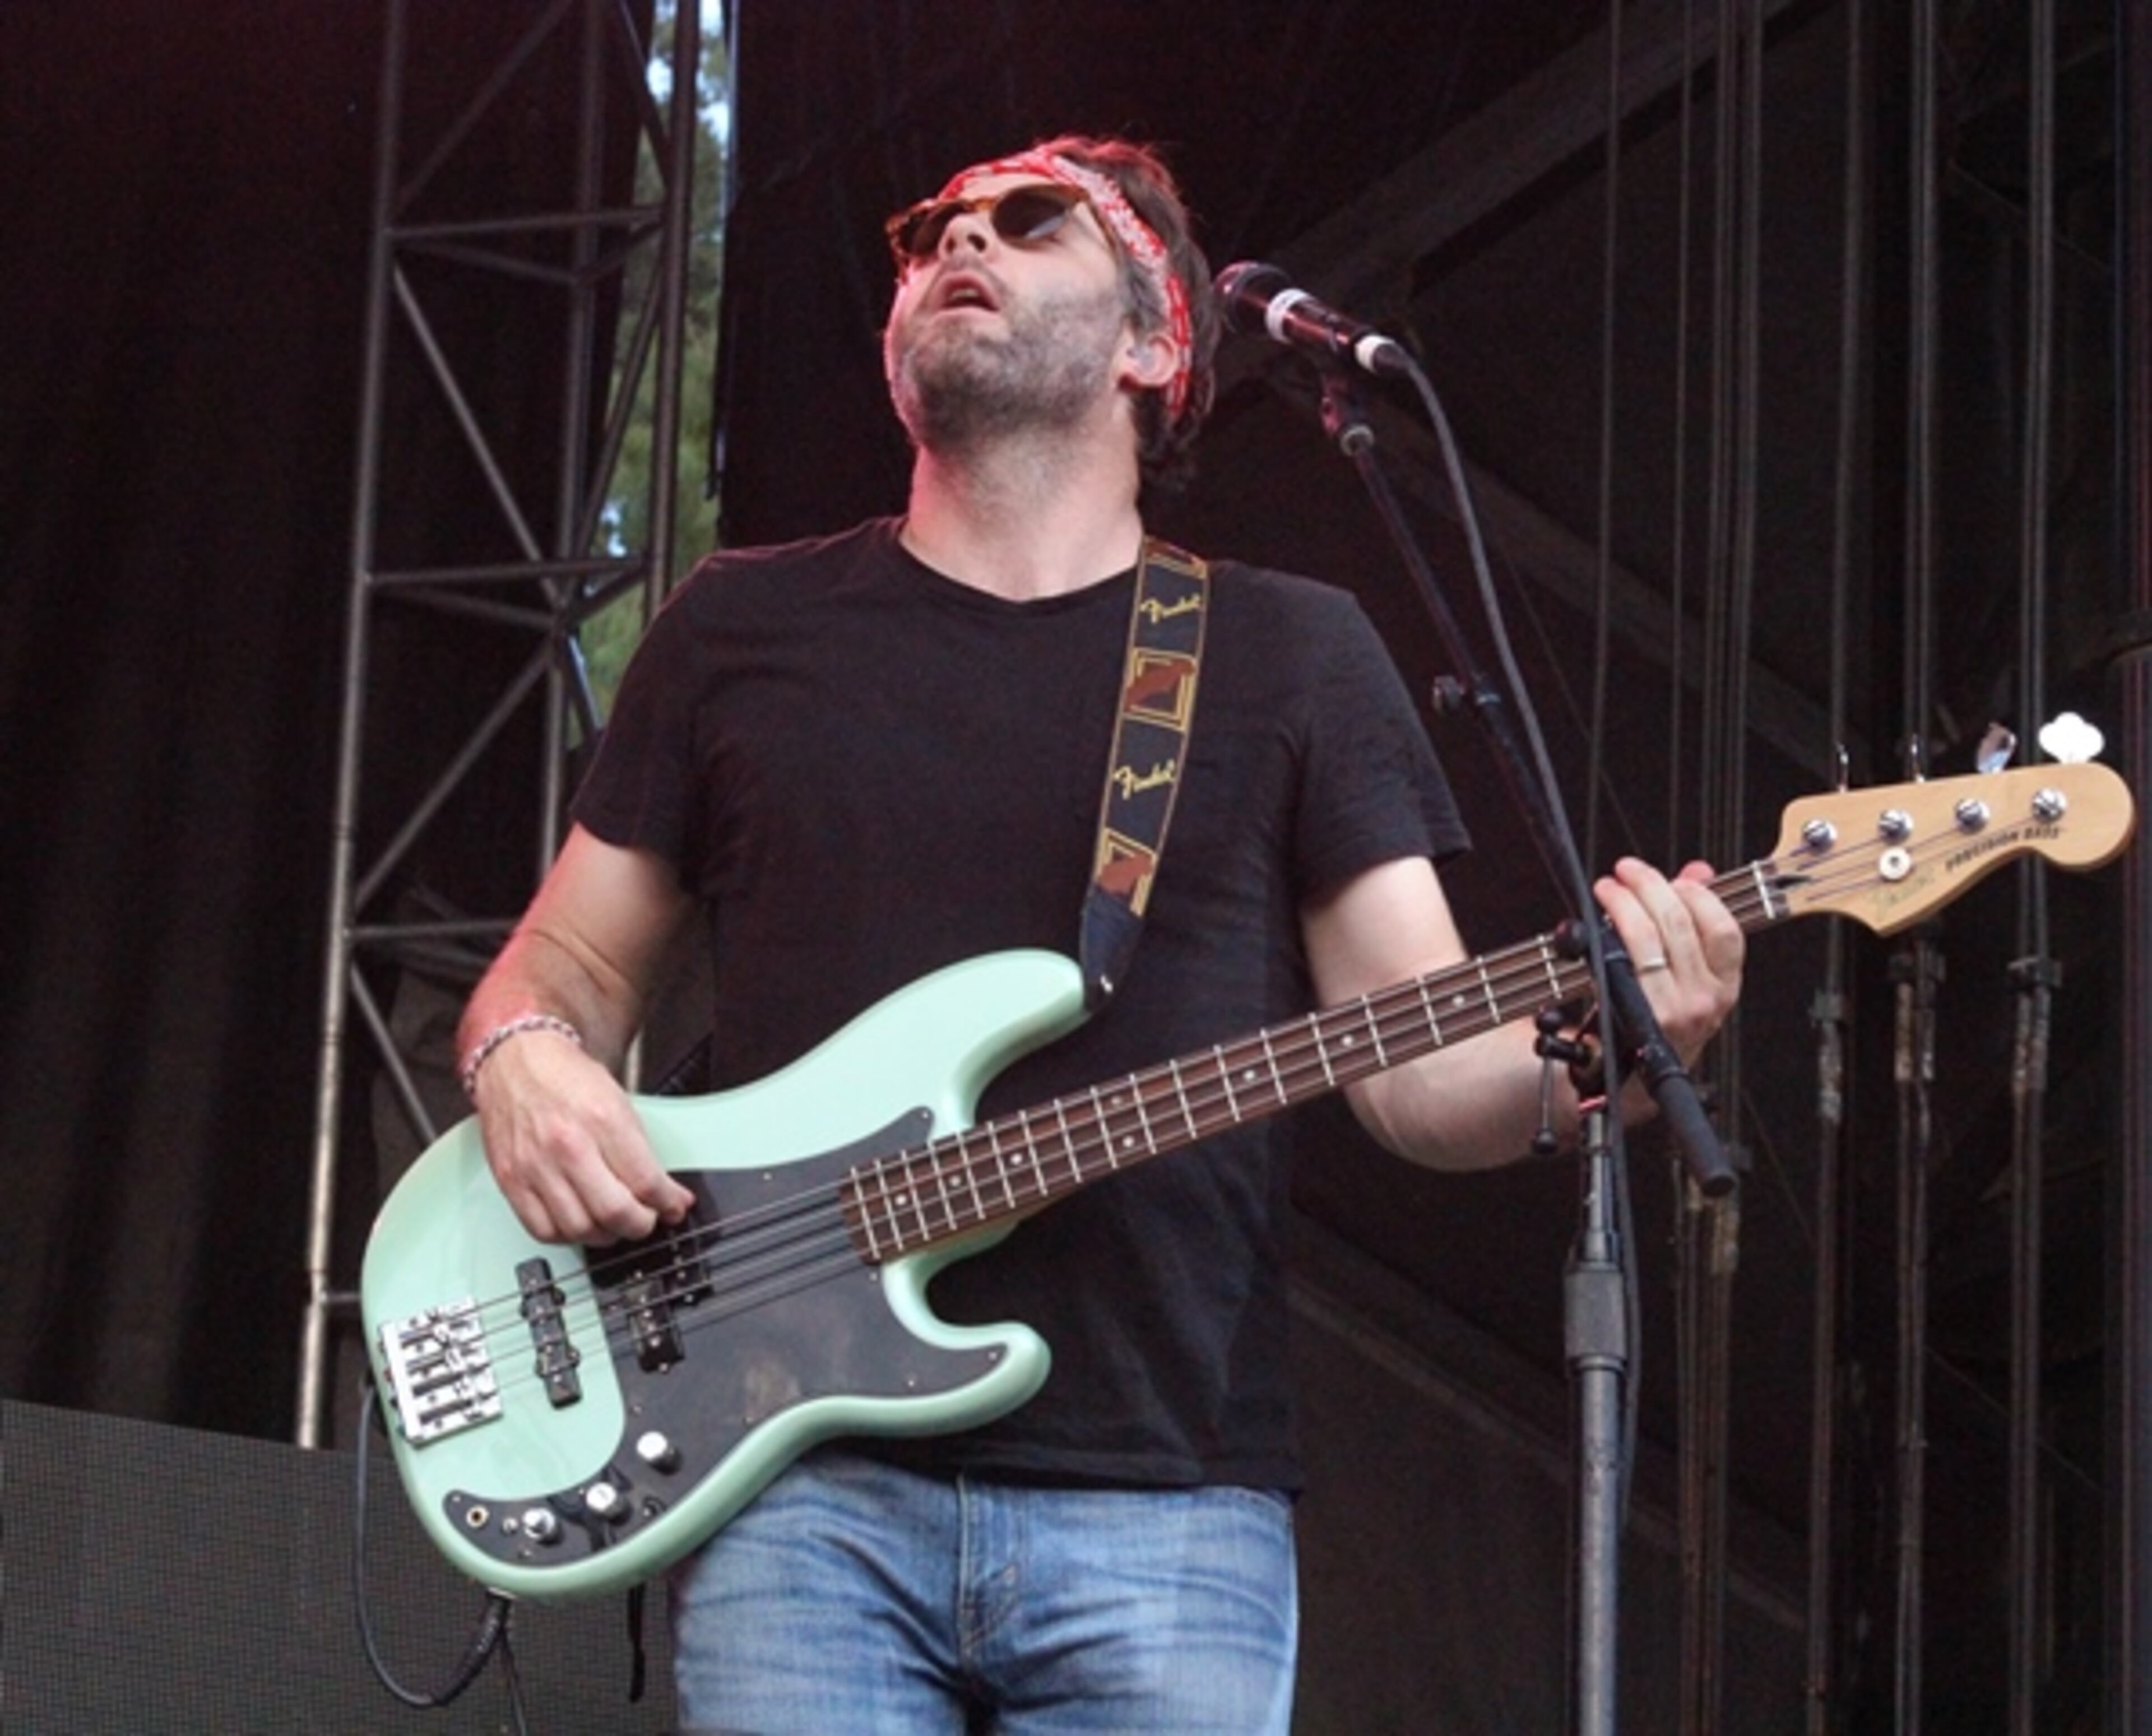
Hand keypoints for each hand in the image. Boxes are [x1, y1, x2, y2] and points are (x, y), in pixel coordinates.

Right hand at [470, 1027, 696, 1244]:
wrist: (515, 1061)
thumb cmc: (567, 1078)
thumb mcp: (619, 1100)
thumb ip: (640, 1149)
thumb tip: (663, 1190)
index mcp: (602, 1120)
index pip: (645, 1181)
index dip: (668, 1203)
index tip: (675, 1208)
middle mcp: (567, 1145)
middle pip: (614, 1212)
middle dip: (641, 1225)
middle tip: (647, 1220)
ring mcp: (535, 1166)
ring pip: (579, 1229)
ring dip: (606, 1235)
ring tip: (615, 1223)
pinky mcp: (511, 1181)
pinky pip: (542, 1230)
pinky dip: (568, 1236)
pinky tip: (580, 1223)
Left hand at [1592, 857, 1744, 1067]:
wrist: (1631, 1078)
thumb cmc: (1659, 1020)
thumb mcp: (1689, 972)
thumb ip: (1696, 920)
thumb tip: (1699, 872)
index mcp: (1725, 986)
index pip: (1725, 929)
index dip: (1698, 894)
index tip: (1674, 877)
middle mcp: (1704, 1000)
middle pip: (1680, 923)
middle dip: (1649, 885)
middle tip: (1627, 871)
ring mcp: (1671, 1010)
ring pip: (1648, 936)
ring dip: (1623, 902)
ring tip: (1608, 889)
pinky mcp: (1637, 1016)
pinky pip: (1621, 961)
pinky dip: (1608, 933)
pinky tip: (1597, 923)